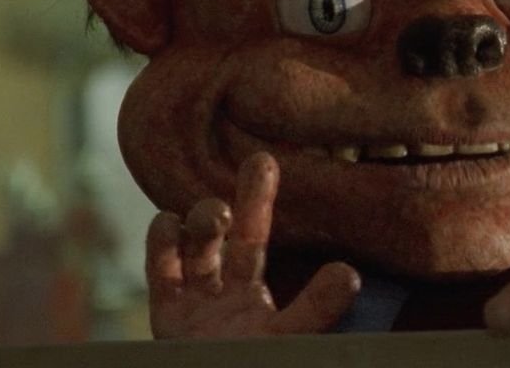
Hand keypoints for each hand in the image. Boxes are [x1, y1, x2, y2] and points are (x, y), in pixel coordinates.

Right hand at [145, 152, 360, 337]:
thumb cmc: (257, 365)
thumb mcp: (289, 342)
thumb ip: (315, 310)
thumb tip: (350, 273)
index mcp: (257, 298)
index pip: (261, 239)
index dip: (264, 202)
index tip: (270, 162)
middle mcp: (226, 295)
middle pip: (235, 234)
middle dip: (247, 195)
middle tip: (262, 161)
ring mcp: (194, 303)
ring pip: (196, 243)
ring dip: (204, 218)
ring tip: (213, 219)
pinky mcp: (165, 316)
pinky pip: (159, 268)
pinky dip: (161, 239)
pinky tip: (170, 224)